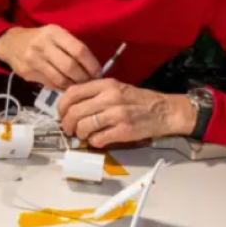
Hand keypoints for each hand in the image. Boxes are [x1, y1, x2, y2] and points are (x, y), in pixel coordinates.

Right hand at [0, 25, 100, 89]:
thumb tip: (93, 67)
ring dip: (73, 85)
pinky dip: (61, 88)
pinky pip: (50, 84)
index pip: (78, 50)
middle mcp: (43, 45)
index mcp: (54, 33)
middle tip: (90, 83)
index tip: (98, 72)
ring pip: (60, 79)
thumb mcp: (55, 35)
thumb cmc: (40, 39)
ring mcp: (34, 60)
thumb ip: (72, 47)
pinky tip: (66, 87)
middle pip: (70, 66)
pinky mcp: (28, 73)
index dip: (91, 64)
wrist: (10, 44)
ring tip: (79, 86)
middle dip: (83, 77)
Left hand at [58, 79, 196, 147]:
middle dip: (67, 124)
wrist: (164, 111)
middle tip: (69, 130)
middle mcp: (110, 97)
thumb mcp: (116, 88)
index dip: (62, 106)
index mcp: (106, 84)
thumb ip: (95, 93)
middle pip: (75, 112)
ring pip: (84, 127)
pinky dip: (94, 142)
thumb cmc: (138, 100)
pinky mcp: (124, 131)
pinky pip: (98, 139)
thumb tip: (72, 106)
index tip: (62, 114)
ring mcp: (117, 114)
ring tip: (84, 136)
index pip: (73, 93)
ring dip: (80, 134)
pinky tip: (98, 140)